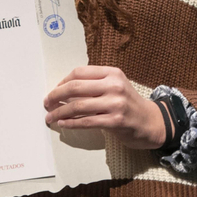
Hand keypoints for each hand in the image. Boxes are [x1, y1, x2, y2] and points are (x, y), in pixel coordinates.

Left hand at [44, 66, 166, 149]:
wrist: (150, 122)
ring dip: (59, 112)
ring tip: (50, 117)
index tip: (54, 91)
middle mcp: (114, 85)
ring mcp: (116, 103)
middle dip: (56, 95)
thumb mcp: (115, 87)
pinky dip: (71, 123)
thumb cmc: (128, 104)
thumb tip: (62, 91)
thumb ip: (93, 85)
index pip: (79, 72)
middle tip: (47, 103)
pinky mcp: (115, 121)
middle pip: (75, 87)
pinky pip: (86, 121)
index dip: (62, 82)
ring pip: (78, 106)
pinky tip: (63, 124)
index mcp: (112, 73)